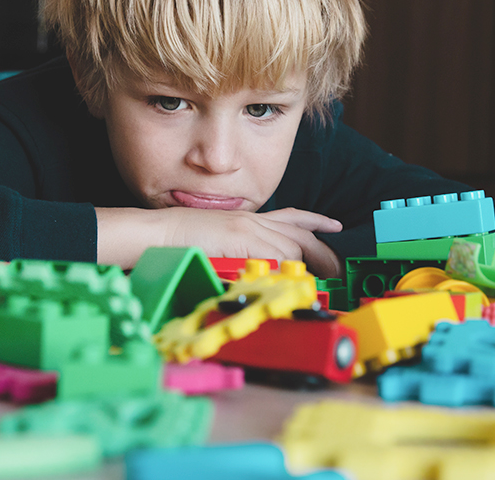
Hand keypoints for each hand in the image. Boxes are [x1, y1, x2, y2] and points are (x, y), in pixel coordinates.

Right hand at [96, 206, 344, 278]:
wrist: (155, 233)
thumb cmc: (180, 241)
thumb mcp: (218, 243)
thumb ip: (240, 250)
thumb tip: (262, 268)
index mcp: (246, 220)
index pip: (291, 218)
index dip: (316, 224)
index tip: (335, 229)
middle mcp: (251, 221)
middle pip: (299, 233)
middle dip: (323, 251)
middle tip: (339, 266)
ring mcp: (245, 228)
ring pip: (291, 243)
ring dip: (311, 261)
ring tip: (328, 275)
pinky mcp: (237, 239)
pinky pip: (273, 251)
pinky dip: (289, 263)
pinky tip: (300, 273)